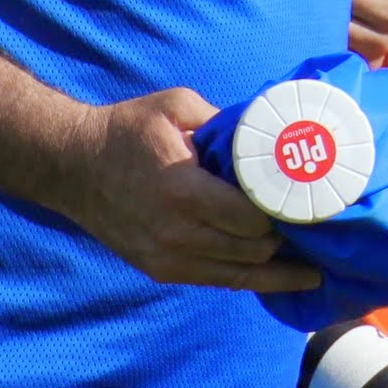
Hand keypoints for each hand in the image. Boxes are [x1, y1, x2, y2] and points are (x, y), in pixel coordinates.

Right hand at [55, 88, 319, 291]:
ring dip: (275, 270)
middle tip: (316, 229)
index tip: (309, 203)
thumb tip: (266, 134)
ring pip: (239, 275)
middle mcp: (177, 233)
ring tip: (312, 268)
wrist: (72, 166)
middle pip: (253, 251)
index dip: (283, 213)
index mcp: (184, 191)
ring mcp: (166, 257)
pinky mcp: (159, 269)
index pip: (253, 219)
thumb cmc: (128, 129)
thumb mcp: (177, 107)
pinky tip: (276, 276)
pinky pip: (215, 280)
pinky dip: (247, 277)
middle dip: (286, 240)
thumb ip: (224, 121)